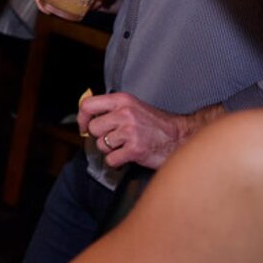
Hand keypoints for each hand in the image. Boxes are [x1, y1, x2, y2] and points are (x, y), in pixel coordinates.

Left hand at [79, 91, 200, 168]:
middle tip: (115, 139)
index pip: (88, 105)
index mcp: (122, 100)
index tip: (84, 126)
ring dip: (111, 150)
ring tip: (125, 146)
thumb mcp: (132, 106)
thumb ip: (112, 108)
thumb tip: (88, 116)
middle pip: (93, 128)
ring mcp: (130, 131)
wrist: (180, 137)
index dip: (82, 118)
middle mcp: (124, 113)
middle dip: (101, 137)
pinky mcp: (135, 149)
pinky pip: (111, 160)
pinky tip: (127, 156)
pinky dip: (117, 162)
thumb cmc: (155, 124)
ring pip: (101, 145)